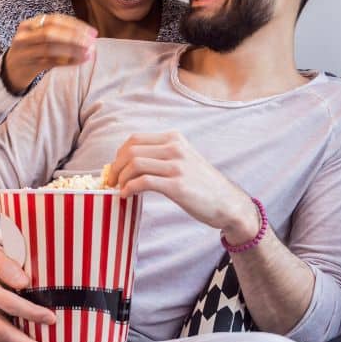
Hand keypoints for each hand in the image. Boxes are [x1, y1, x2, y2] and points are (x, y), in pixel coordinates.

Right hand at [3, 14, 97, 93]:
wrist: (11, 70)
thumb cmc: (32, 50)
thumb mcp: (39, 36)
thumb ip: (58, 32)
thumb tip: (88, 35)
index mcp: (29, 24)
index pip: (54, 20)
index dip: (75, 25)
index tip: (92, 32)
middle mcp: (24, 36)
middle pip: (50, 33)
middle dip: (73, 37)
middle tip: (91, 42)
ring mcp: (25, 52)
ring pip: (50, 49)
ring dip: (72, 50)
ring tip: (88, 52)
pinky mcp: (28, 66)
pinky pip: (50, 63)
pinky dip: (68, 61)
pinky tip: (81, 60)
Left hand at [107, 131, 258, 242]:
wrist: (228, 203)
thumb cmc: (202, 184)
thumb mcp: (183, 159)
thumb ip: (160, 156)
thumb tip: (127, 162)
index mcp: (174, 138)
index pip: (135, 139)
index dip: (119, 154)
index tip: (115, 168)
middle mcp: (175, 148)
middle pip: (131, 150)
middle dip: (116, 166)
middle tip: (112, 181)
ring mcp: (177, 166)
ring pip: (134, 164)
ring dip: (121, 178)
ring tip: (119, 189)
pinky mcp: (177, 185)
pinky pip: (143, 182)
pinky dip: (129, 188)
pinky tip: (126, 195)